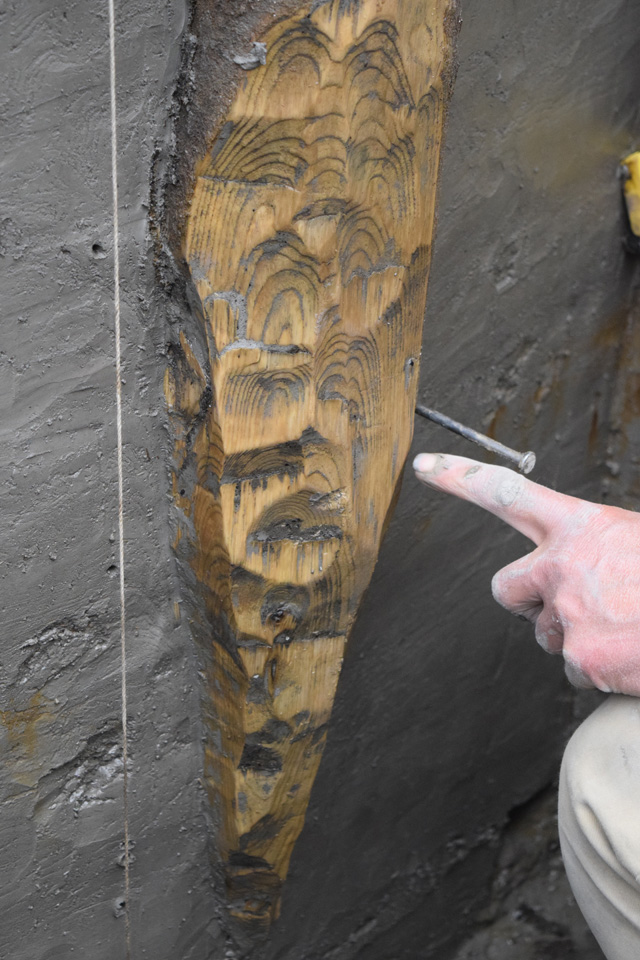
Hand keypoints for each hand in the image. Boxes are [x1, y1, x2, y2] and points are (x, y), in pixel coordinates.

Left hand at [413, 452, 639, 695]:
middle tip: (571, 601)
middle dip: (526, 598)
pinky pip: (572, 667)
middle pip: (505, 587)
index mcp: (580, 525)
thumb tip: (574, 568)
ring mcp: (568, 614)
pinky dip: (598, 666)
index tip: (424, 468)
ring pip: (545, 633)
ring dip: (576, 633)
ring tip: (623, 624)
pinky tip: (630, 651)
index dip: (460, 477)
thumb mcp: (631, 539)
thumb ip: (592, 547)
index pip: (505, 492)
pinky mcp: (580, 658)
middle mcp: (562, 566)